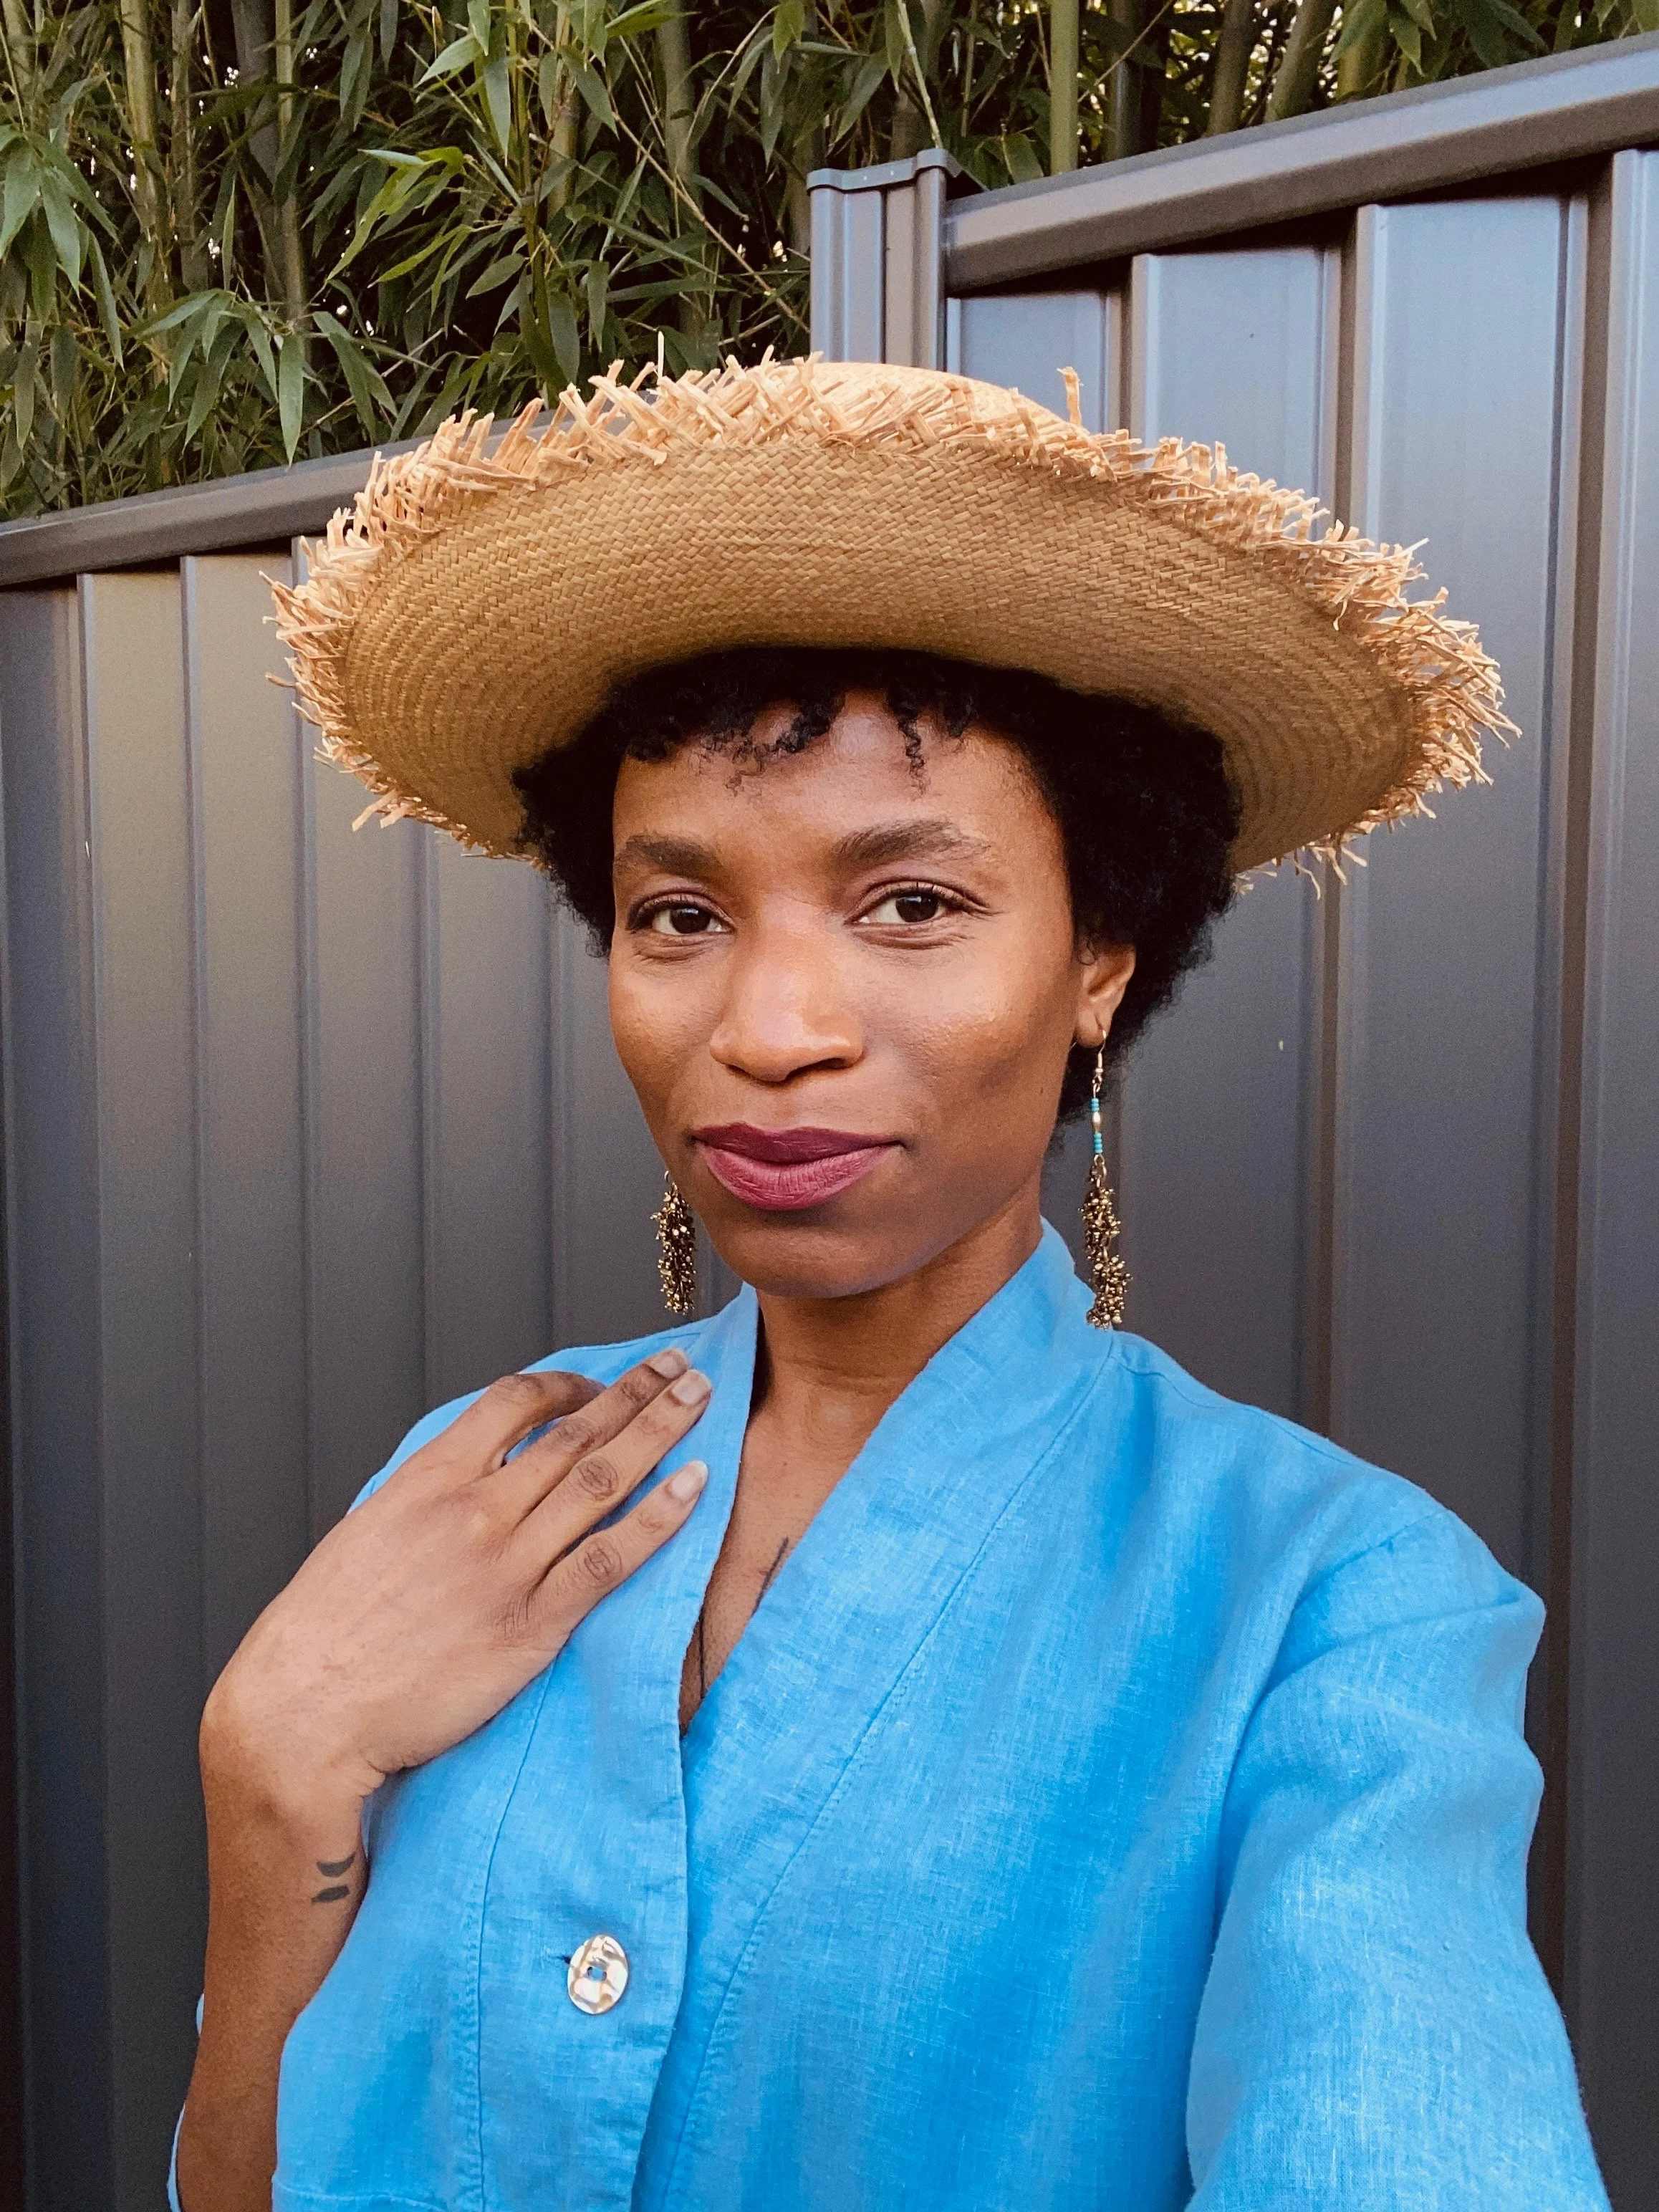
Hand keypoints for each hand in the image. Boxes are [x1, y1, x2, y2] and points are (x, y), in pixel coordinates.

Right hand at [202, 1348, 711, 1817]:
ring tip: (700, 1399)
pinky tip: (694, 1487)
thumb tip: (467, 1476)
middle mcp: (473, 1510)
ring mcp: (506, 1566)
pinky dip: (657, 1517)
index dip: (569, 1383)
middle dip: (635, 1392)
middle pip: (574, 1432)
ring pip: (601, 1479)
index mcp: (428, 1479)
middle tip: (679, 1365)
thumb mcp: (366, 1533)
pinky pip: (608, 1557)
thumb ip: (425, 1498)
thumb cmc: (326, 1632)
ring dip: (659, 1432)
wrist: (303, 1715)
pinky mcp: (530, 1625)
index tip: (601, 1381)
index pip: (512, 1402)